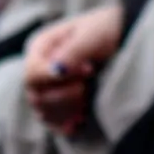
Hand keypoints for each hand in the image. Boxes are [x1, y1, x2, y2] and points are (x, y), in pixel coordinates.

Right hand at [22, 4, 122, 135]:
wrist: (121, 41)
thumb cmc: (104, 30)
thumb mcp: (92, 34)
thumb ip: (73, 51)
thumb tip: (57, 70)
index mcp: (41, 47)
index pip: (32, 73)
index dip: (56, 77)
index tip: (88, 69)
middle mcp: (39, 70)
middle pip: (37, 96)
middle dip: (67, 94)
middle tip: (90, 81)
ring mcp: (46, 89)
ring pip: (44, 112)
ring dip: (70, 108)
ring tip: (89, 93)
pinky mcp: (57, 105)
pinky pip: (53, 123)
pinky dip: (67, 123)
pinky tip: (82, 118)